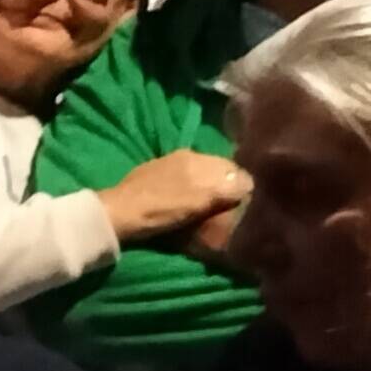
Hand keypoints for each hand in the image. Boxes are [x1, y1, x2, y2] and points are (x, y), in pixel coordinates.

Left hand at [98, 151, 252, 240]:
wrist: (119, 214)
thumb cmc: (160, 208)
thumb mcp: (198, 200)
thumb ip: (225, 188)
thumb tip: (250, 182)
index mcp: (195, 158)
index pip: (232, 166)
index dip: (243, 183)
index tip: (251, 201)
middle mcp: (184, 156)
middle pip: (218, 169)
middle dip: (229, 185)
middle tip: (237, 207)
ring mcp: (169, 165)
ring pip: (203, 175)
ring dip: (212, 189)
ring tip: (218, 207)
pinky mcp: (157, 177)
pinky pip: (187, 181)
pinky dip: (196, 191)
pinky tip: (195, 203)